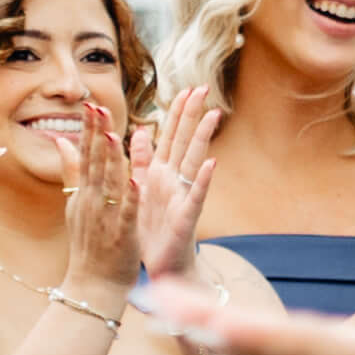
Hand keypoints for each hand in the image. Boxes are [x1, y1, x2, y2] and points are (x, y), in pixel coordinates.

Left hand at [114, 101, 210, 289]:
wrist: (160, 266)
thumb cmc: (152, 230)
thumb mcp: (142, 189)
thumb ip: (142, 160)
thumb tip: (141, 131)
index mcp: (160, 174)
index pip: (170, 137)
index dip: (177, 114)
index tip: (185, 88)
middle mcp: (174, 181)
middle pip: (185, 142)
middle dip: (192, 116)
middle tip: (203, 88)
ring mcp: (182, 198)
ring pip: (194, 163)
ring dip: (203, 139)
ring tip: (213, 115)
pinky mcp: (186, 219)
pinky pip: (195, 198)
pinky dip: (203, 181)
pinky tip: (212, 165)